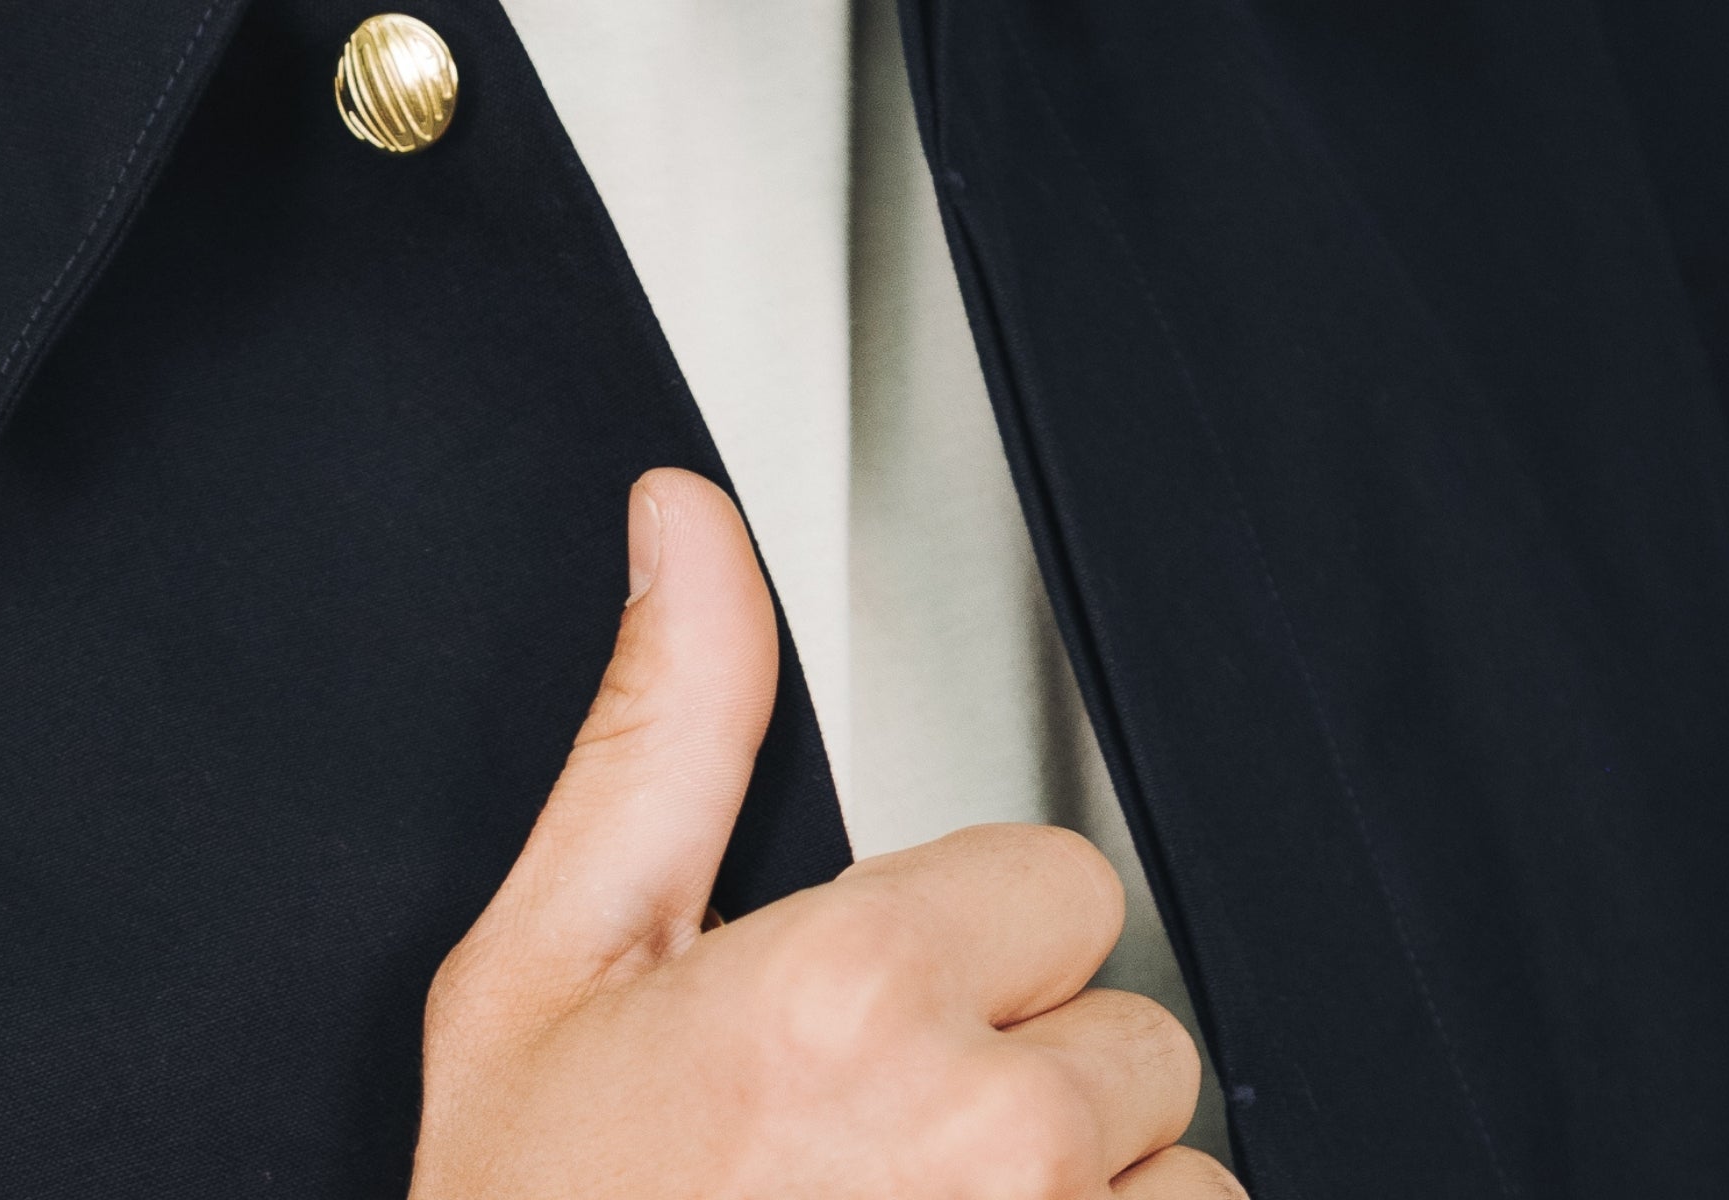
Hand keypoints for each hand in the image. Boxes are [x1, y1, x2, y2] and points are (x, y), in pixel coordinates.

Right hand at [409, 469, 1241, 1198]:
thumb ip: (660, 734)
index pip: (1058, 885)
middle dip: (1020, 1088)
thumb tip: (687, 531)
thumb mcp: (547, 971)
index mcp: (849, 995)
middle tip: (858, 1164)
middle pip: (1129, 1038)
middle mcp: (983, 1138)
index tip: (858, 1026)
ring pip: (1181, 1187)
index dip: (955, 952)